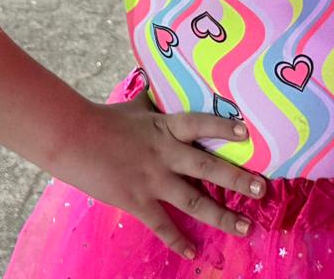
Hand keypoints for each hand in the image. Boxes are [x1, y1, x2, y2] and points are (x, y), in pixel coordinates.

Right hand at [54, 93, 265, 259]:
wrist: (71, 138)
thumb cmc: (103, 119)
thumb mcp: (136, 105)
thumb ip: (155, 99)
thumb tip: (163, 80)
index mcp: (165, 126)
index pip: (200, 124)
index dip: (224, 128)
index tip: (249, 135)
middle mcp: (165, 153)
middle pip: (207, 167)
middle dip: (237, 179)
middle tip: (262, 188)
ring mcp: (152, 180)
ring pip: (194, 200)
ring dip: (221, 215)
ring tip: (246, 227)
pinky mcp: (137, 201)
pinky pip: (162, 225)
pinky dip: (178, 240)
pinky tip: (194, 253)